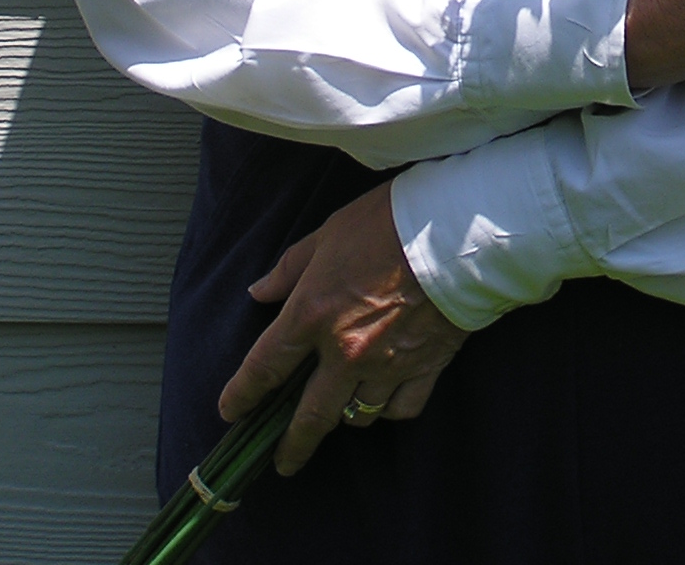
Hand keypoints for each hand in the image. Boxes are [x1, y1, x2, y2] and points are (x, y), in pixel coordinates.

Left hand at [217, 180, 466, 475]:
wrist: (453, 231)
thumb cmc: (387, 223)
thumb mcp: (328, 234)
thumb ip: (290, 269)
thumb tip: (259, 293)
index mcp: (312, 315)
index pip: (263, 369)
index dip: (240, 396)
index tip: (231, 411)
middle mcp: (344, 351)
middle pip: (308, 418)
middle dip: (291, 446)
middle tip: (283, 461)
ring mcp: (385, 365)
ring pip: (356, 416)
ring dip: (344, 416)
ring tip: (340, 413)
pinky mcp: (424, 367)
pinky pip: (400, 409)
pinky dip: (388, 409)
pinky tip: (384, 401)